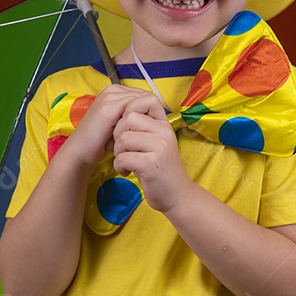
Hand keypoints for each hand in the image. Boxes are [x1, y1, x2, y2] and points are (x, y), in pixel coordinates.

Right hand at [62, 85, 152, 168]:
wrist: (81, 151)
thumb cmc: (101, 141)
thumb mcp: (120, 125)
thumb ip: (133, 117)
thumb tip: (154, 118)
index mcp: (115, 92)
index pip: (143, 95)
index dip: (150, 110)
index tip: (151, 127)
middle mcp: (112, 90)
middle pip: (144, 96)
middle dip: (150, 113)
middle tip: (150, 131)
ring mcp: (109, 97)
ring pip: (141, 102)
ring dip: (145, 118)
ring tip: (144, 134)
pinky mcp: (108, 108)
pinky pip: (134, 109)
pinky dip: (138, 122)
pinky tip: (137, 135)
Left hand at [111, 93, 192, 212]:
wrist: (177, 195)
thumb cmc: (160, 168)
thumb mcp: (157, 142)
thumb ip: (144, 126)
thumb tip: (120, 111)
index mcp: (164, 124)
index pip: (144, 100)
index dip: (128, 111)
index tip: (126, 128)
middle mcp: (164, 132)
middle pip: (128, 118)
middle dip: (118, 135)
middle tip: (124, 149)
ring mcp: (159, 147)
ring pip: (123, 138)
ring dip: (118, 152)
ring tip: (126, 161)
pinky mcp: (151, 164)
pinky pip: (123, 157)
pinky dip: (119, 166)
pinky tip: (127, 171)